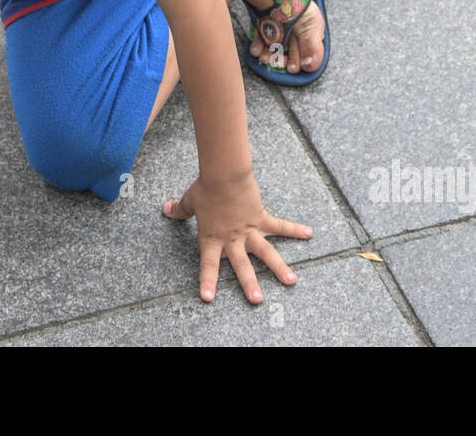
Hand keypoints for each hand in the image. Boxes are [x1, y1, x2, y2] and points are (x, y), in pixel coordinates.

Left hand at [163, 171, 311, 303]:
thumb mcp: (189, 200)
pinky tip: (309, 234)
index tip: (208, 299)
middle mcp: (232, 238)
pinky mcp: (260, 217)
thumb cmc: (205, 187)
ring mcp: (248, 230)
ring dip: (278, 267)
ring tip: (291, 281)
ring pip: (265, 253)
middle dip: (249, 284)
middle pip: (241, 265)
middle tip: (257, 301)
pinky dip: (294, 230)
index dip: (207, 281)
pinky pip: (279, 226)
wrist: (223, 174)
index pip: (208, 264)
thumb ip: (179, 210)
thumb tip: (166, 209)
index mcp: (212, 238)